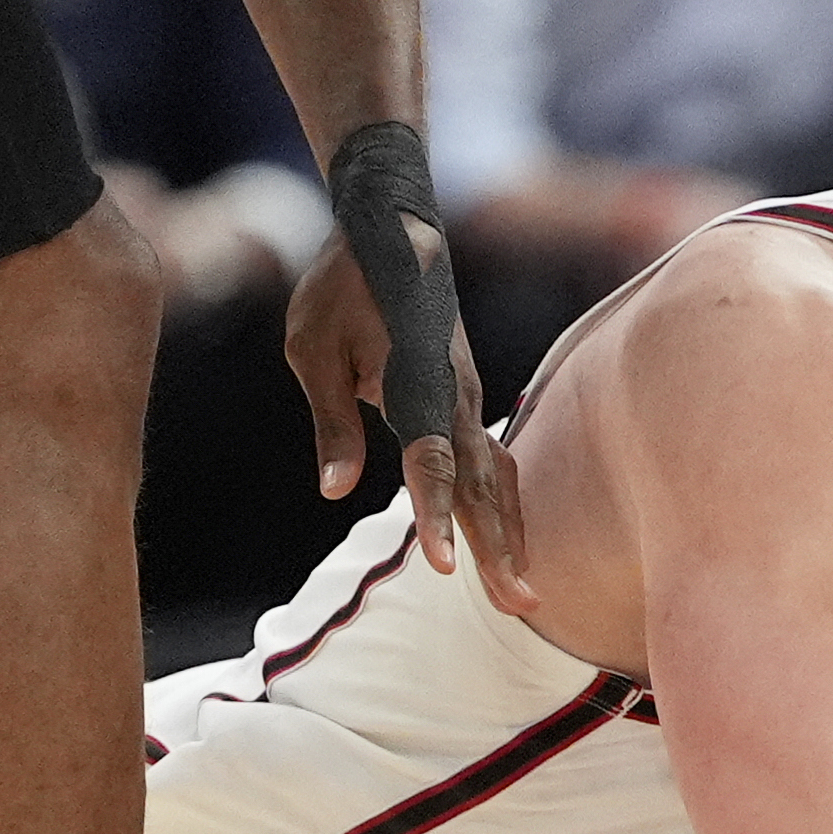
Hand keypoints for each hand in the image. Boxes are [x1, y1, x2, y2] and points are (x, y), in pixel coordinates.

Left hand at [285, 234, 534, 612]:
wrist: (392, 227)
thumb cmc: (341, 287)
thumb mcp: (311, 350)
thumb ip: (332, 422)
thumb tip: (334, 492)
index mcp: (416, 381)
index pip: (430, 463)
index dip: (437, 517)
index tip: (443, 568)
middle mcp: (457, 395)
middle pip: (482, 485)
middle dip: (499, 549)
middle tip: (518, 605)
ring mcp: (472, 398)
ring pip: (498, 478)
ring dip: (510, 537)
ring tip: (521, 594)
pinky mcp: (471, 398)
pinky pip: (496, 461)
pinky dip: (506, 506)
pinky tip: (510, 543)